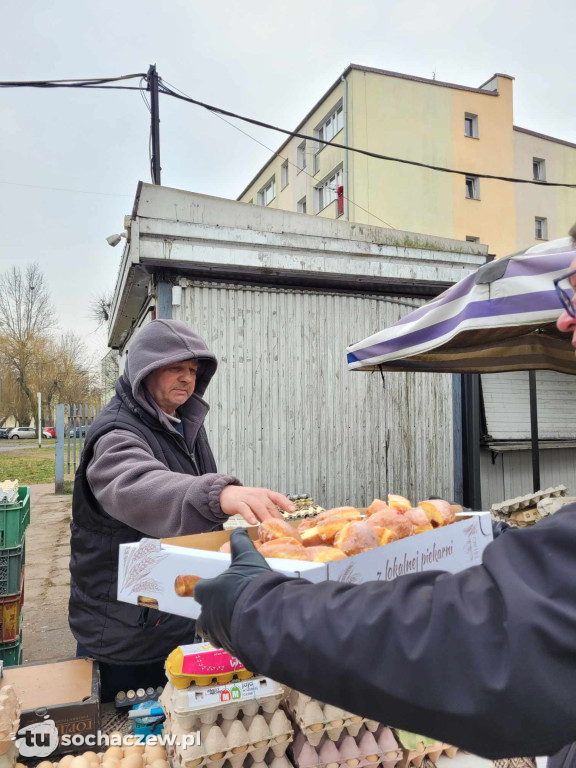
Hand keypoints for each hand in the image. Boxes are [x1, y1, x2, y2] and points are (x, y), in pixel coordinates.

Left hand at [195, 529, 271, 653]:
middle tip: (230, 607)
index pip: (200, 590)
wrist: (267, 615)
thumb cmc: (252, 584)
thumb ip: (240, 543)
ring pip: (215, 634)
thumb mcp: (247, 557)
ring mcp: (219, 635)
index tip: (219, 587)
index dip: (209, 588)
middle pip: (203, 618)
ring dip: (223, 629)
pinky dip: (238, 640)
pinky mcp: (232, 649)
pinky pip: (231, 645)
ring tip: (240, 622)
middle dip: (213, 614)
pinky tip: (250, 632)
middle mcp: (208, 615)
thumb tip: (239, 530)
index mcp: (208, 592)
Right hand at [220, 485, 294, 524]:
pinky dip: (249, 515)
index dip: (286, 503)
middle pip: (270, 505)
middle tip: (282, 528)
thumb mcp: (259, 503)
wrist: (227, 494)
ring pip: (259, 507)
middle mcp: (258, 495)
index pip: (278, 497)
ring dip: (265, 517)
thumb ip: (268, 512)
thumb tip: (278, 525)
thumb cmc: (246, 500)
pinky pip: (245, 509)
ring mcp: (248, 498)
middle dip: (276, 516)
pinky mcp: (238, 503)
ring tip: (270, 526)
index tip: (293, 510)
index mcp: (265, 494)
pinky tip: (253, 522)